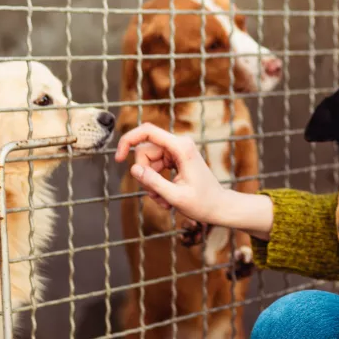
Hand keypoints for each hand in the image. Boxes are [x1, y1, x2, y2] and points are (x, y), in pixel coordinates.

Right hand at [114, 123, 273, 239]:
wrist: (220, 207)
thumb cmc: (203, 203)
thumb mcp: (175, 197)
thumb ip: (154, 182)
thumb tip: (134, 169)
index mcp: (181, 147)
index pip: (147, 131)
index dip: (127, 140)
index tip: (118, 158)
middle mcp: (179, 144)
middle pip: (144, 151)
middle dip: (144, 174)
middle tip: (154, 194)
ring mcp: (177, 151)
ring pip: (148, 161)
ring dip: (151, 182)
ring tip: (163, 200)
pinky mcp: (176, 158)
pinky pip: (155, 166)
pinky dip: (156, 183)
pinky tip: (166, 198)